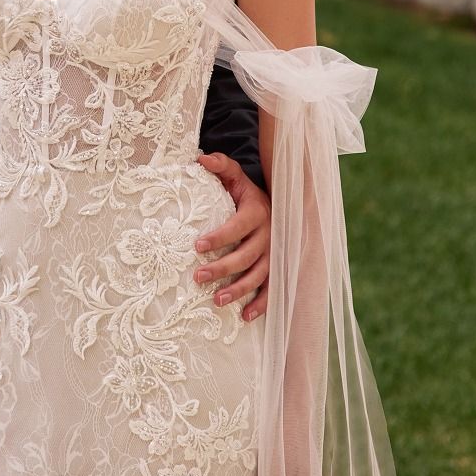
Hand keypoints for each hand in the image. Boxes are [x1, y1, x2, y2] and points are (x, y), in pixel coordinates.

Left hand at [193, 152, 270, 322]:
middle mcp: (270, 234)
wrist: (273, 203)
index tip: (197, 246)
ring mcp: (276, 253)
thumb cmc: (245, 192)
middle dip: (223, 268)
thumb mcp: (235, 176)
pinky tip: (246, 317)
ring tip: (217, 300)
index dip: (219, 237)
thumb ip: (220, 165)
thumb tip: (200, 159)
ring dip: (239, 290)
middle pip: (247, 255)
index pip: (238, 226)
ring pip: (260, 275)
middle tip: (198, 277)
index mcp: (258, 211)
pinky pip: (273, 289)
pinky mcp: (278, 267)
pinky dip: (262, 305)